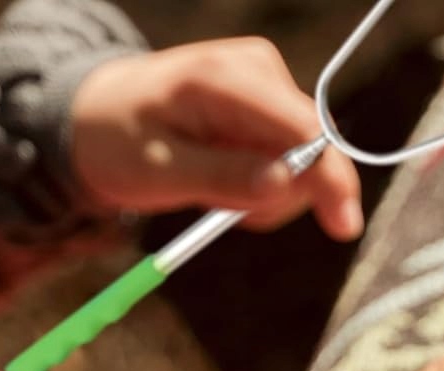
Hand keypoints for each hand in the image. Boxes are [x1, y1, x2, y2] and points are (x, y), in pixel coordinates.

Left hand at [70, 39, 362, 238]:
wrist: (98, 115)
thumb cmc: (118, 140)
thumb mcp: (158, 170)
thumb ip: (223, 177)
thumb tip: (286, 185)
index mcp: (224, 77)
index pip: (303, 127)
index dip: (331, 179)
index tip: (345, 227)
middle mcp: (257, 69)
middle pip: (311, 151)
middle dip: (278, 198)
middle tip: (224, 214)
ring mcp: (268, 86)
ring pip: (304, 165)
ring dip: (266, 198)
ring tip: (214, 193)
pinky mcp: (271, 107)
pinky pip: (291, 164)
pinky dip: (263, 188)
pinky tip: (226, 182)